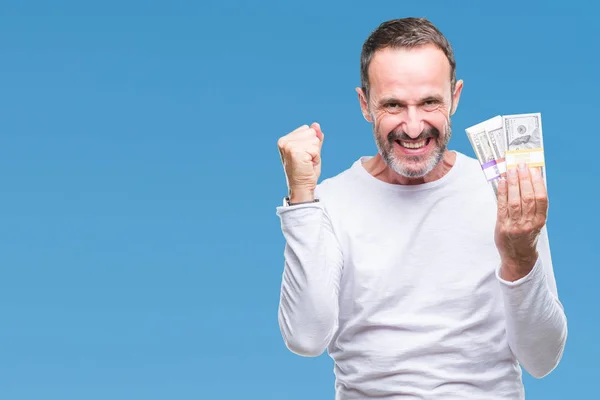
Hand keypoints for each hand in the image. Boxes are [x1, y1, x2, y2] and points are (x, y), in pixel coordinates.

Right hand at [277, 122, 323, 202]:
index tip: (304, 156)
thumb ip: (314, 137)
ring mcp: (289, 146)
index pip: (307, 129)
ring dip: (315, 153)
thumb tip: (316, 124)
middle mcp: (284, 141)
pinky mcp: (295, 152)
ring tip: (307, 163)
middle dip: (313, 147)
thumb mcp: (311, 151)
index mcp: (284, 140)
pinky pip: (315, 148)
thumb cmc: (306, 171)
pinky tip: (308, 165)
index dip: (310, 144)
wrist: (301, 187)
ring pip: (314, 140)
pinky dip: (315, 157)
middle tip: (307, 160)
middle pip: (311, 133)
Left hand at [495, 163, 547, 280]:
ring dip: (512, 183)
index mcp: (540, 221)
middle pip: (527, 197)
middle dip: (524, 179)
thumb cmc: (527, 235)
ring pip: (514, 200)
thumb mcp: (535, 222)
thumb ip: (533, 205)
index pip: (541, 198)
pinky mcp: (502, 226)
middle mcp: (529, 223)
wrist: (517, 256)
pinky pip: (502, 206)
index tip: (534, 169)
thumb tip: (528, 181)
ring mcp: (515, 225)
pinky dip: (502, 192)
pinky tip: (502, 182)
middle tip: (521, 165)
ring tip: (511, 170)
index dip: (537, 182)